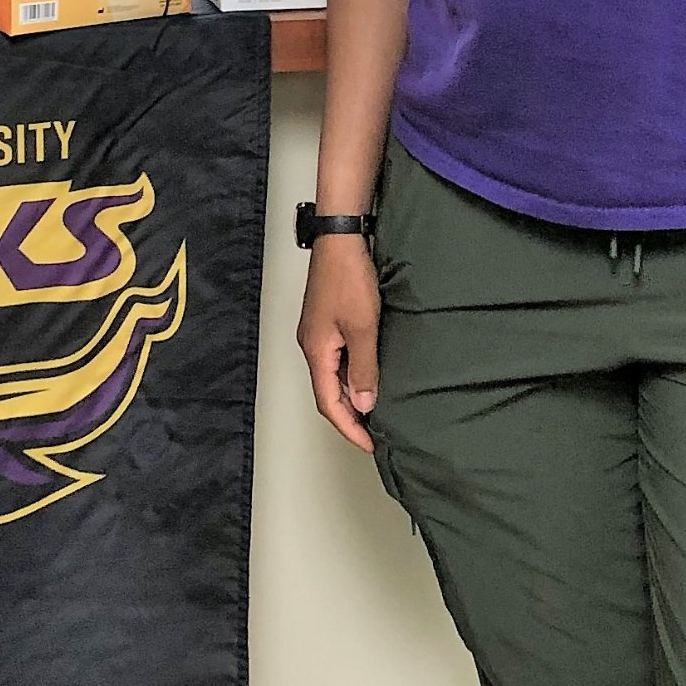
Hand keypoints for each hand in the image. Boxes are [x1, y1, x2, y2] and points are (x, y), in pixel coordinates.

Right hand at [296, 235, 380, 451]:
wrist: (340, 240)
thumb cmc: (348, 279)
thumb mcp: (362, 328)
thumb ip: (363, 368)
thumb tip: (363, 403)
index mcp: (316, 351)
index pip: (328, 402)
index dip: (349, 427)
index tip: (370, 444)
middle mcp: (311, 345)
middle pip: (326, 391)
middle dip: (348, 415)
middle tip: (374, 433)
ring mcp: (317, 332)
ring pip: (331, 375)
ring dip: (350, 394)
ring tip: (373, 409)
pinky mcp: (326, 321)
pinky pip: (336, 359)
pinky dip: (350, 374)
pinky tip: (366, 374)